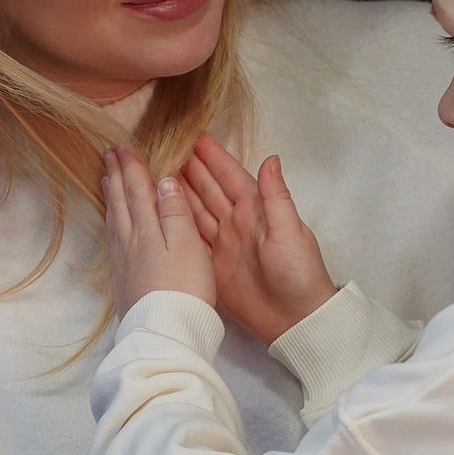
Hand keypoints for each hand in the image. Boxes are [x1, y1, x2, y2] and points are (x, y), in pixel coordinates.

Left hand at [103, 147, 216, 317]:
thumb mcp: (188, 245)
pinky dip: (111, 221)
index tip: (123, 147)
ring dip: (111, 197)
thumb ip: (175, 212)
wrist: (166, 332)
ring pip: (114, 220)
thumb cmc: (184, 288)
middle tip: (107, 155)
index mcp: (147, 229)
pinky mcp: (122, 280)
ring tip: (107, 180)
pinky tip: (114, 224)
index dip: (132, 168)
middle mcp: (130, 242)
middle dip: (115, 176)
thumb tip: (164, 181)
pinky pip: (113, 238)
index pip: (138, 191)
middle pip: (121, 202)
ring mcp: (123, 262)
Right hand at [180, 133, 337, 347]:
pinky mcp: (212, 264)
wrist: (295, 319)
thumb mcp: (290, 232)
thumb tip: (271, 158)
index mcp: (256, 209)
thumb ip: (277, 197)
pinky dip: (175, 223)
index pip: (230, 176)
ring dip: (177, 190)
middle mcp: (236, 221)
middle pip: (207, 188)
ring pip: (195, 209)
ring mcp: (223, 242)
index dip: (213, 156)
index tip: (193, 134)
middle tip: (162, 146)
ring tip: (154, 171)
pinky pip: (190, 237)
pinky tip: (159, 210)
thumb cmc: (299, 273)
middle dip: (187, 167)